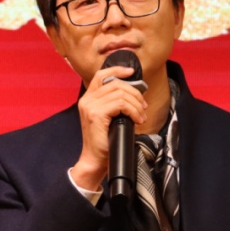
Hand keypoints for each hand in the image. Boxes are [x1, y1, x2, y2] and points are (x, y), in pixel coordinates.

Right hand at [70, 65, 147, 190]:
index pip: (101, 75)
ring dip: (136, 104)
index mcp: (88, 99)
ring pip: (120, 93)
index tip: (132, 72)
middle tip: (143, 106)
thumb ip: (115, 104)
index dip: (117, 70)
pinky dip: (133, 110)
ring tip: (141, 116)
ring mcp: (90, 106)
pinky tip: (137, 120)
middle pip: (115, 83)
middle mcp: (87, 100)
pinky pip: (121, 104)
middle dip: (134, 93)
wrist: (95, 160)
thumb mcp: (109, 118)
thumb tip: (134, 94)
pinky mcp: (96, 114)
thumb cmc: (104, 142)